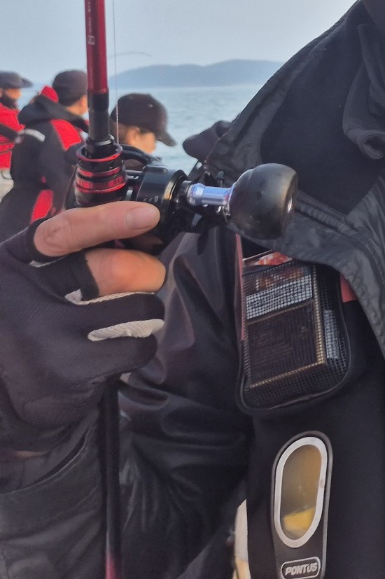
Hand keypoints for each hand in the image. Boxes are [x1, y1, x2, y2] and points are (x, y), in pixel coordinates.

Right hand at [0, 203, 166, 452]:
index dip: (107, 219)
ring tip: (127, 318)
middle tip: (149, 276)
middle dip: (146, 269)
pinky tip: (117, 349)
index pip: (62, 233)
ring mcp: (46, 336)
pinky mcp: (69, 370)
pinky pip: (137, 346)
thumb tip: (139, 228)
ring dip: (146, 310)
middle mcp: (24, 298)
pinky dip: (140, 345)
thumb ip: (69, 252)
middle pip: (112, 269)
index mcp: (15, 264)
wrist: (3, 392)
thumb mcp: (29, 279)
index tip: (148, 215)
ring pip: (135, 307)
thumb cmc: (28, 322)